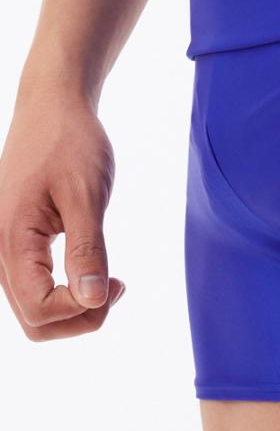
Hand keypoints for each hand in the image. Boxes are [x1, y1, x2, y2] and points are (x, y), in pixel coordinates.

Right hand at [0, 94, 123, 340]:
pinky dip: (67, 292)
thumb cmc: (71, 144)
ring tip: (111, 279)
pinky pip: (36, 288)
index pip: (39, 309)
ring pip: (34, 309)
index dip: (81, 309)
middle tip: (118, 286)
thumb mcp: (87, 196)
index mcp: (11, 240)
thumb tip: (92, 301)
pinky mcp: (18, 245)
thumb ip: (88, 250)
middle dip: (80, 317)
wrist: (53, 109)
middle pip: (34, 321)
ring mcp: (5, 250)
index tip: (117, 282)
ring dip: (75, 307)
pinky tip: (95, 269)